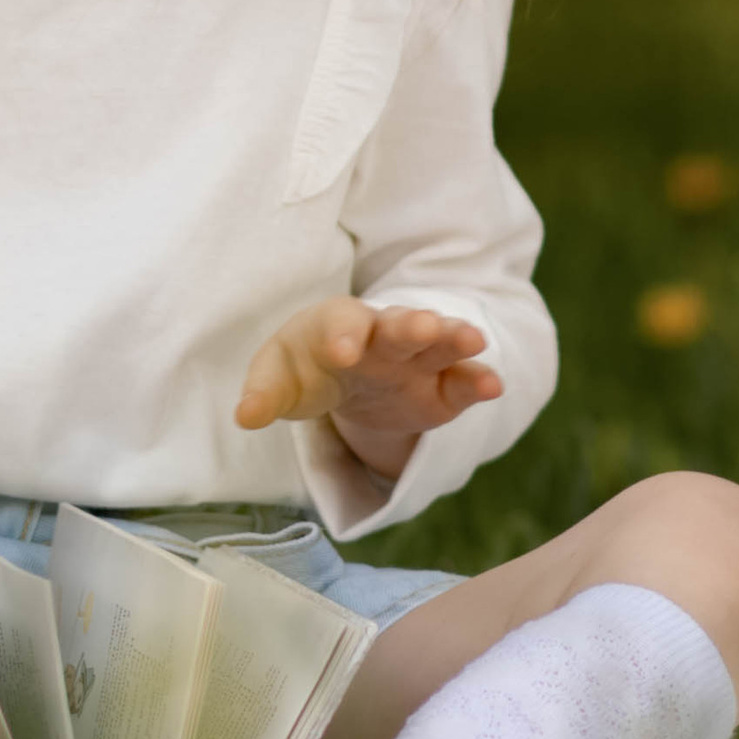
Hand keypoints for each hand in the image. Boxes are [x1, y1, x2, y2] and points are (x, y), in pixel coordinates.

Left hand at [233, 297, 500, 482]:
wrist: (348, 370)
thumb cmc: (308, 368)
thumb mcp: (282, 378)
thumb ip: (265, 395)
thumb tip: (245, 416)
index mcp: (337, 326)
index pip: (341, 322)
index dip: (343, 335)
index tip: (344, 353)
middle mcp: (382, 335)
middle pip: (398, 325)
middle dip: (411, 325)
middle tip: (425, 326)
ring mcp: (416, 360)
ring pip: (438, 344)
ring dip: (454, 339)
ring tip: (474, 340)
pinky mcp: (441, 388)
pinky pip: (462, 381)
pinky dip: (478, 382)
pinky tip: (494, 387)